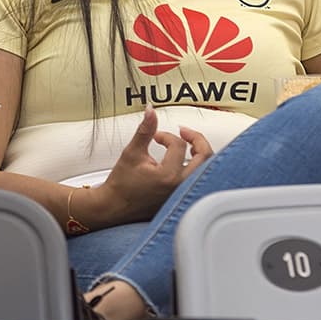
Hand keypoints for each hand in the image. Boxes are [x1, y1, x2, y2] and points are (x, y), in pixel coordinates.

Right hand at [95, 107, 213, 224]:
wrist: (113, 207)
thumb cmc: (121, 186)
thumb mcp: (132, 153)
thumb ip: (145, 130)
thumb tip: (151, 111)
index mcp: (169, 176)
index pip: (179, 145)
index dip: (167, 136)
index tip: (157, 137)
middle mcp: (180, 186)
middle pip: (205, 156)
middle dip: (197, 139)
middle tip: (185, 132)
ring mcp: (182, 194)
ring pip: (207, 169)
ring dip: (201, 153)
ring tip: (190, 145)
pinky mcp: (182, 198)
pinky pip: (199, 180)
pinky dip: (198, 167)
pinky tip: (189, 161)